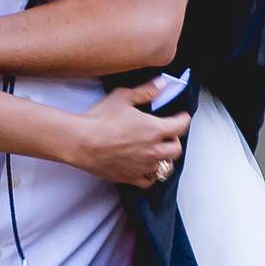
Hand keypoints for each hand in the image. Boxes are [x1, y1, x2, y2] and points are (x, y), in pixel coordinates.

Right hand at [75, 81, 189, 187]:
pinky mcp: (131, 177)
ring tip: (156, 151)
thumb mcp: (123, 97)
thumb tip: (162, 84)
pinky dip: (150, 174)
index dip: (183, 119)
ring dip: (163, 158)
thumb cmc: (100, 120)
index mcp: (155, 129)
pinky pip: (149, 181)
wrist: (81, 142)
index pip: (181, 125)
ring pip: (165, 166)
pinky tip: (145, 167)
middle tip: (167, 134)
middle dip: (174, 140)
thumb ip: (146, 91)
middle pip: (176, 149)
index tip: (181, 117)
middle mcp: (154, 150)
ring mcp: (143, 166)